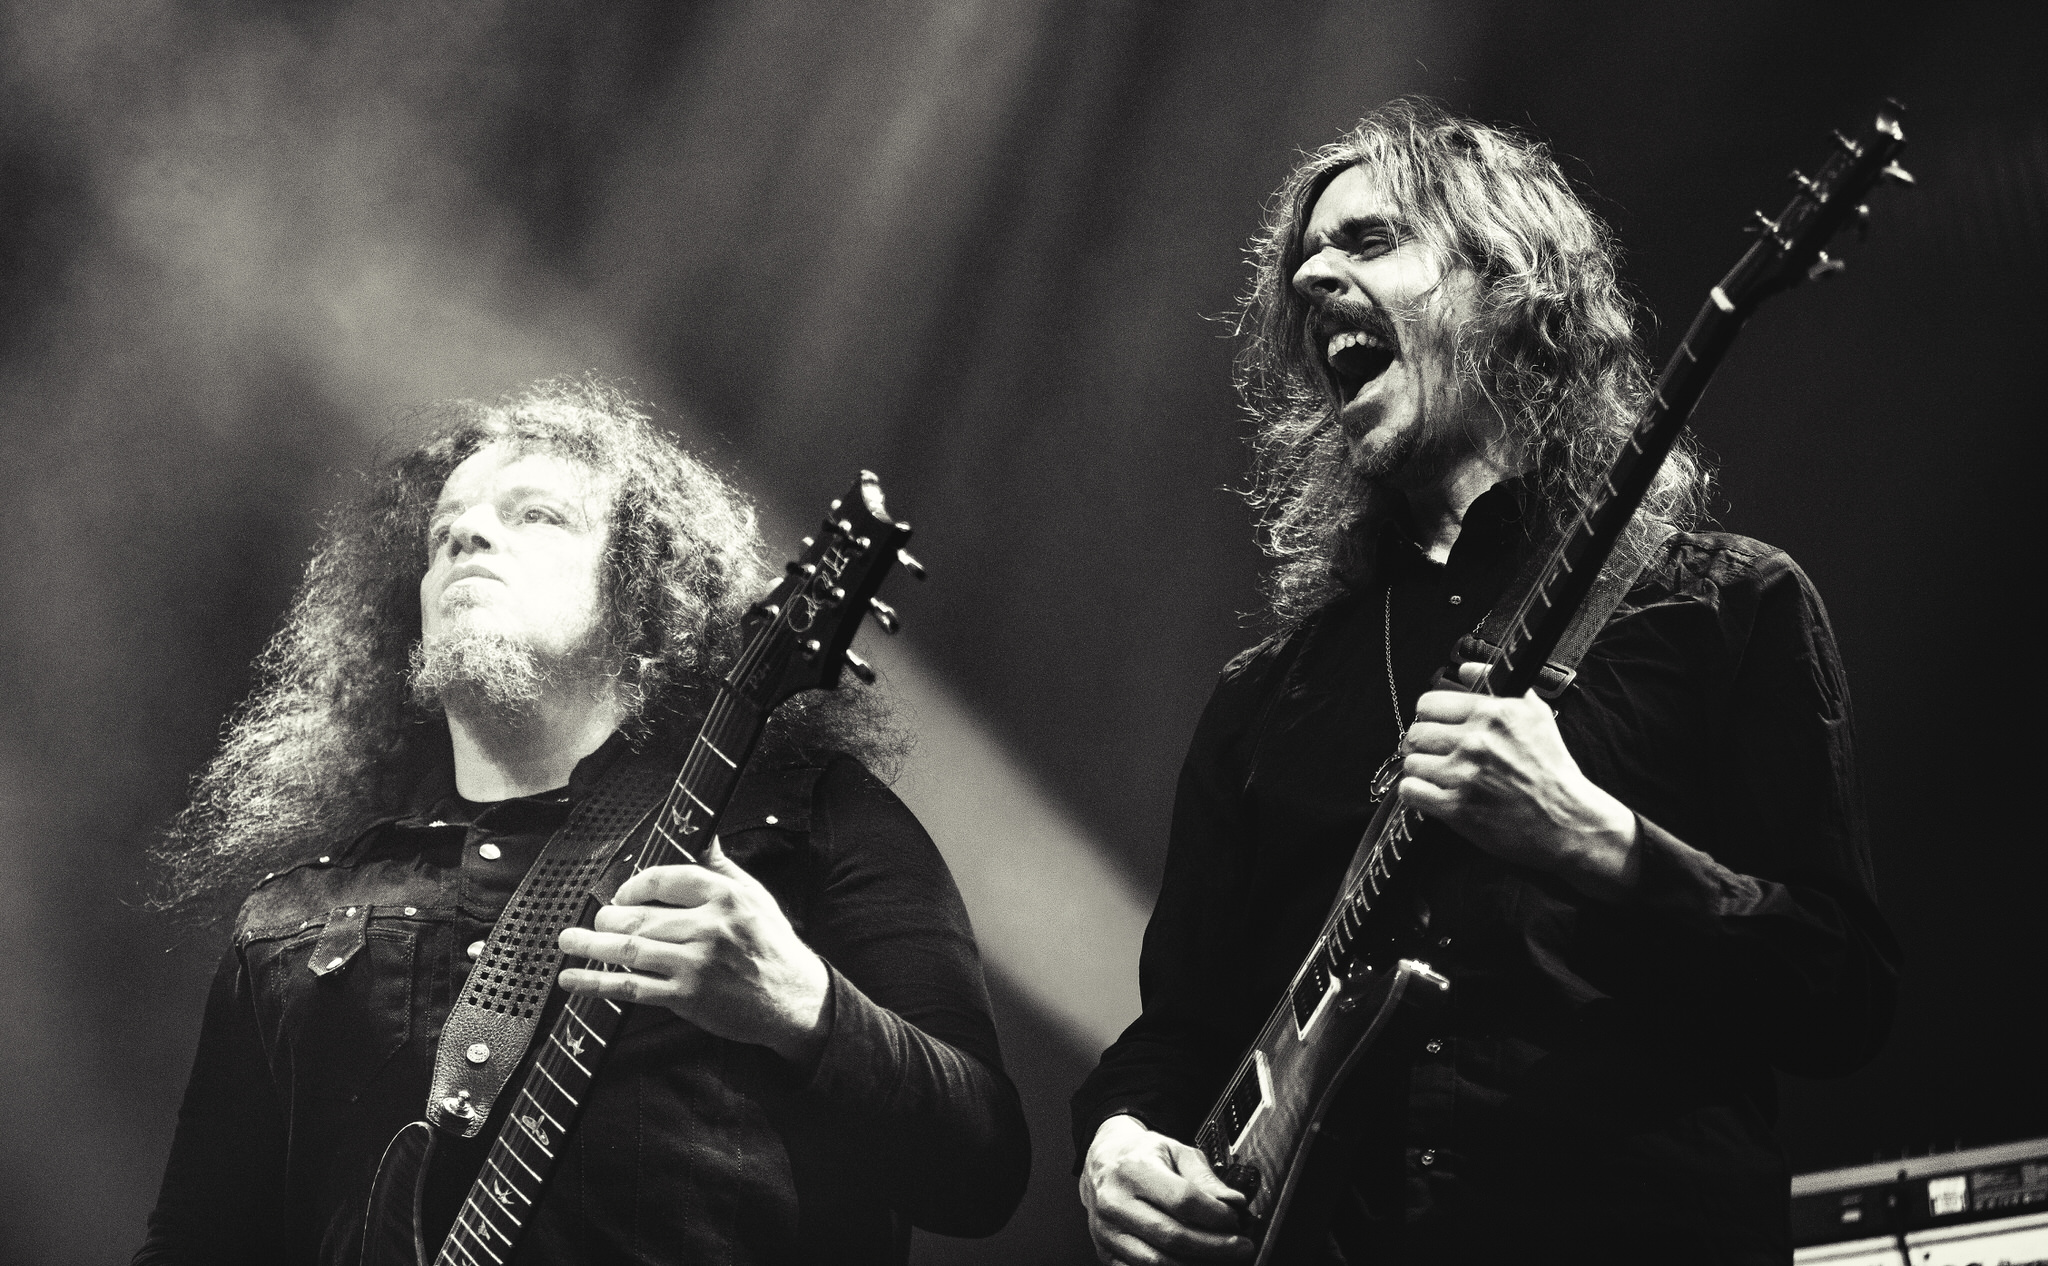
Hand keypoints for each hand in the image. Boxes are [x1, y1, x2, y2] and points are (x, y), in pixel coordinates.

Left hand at [557, 837, 830, 1065]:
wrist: (792, 997)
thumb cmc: (770, 943)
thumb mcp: (754, 895)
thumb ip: (720, 866)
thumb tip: (701, 832)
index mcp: (725, 896)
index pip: (665, 879)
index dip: (634, 885)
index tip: (622, 894)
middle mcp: (709, 927)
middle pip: (641, 916)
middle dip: (608, 918)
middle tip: (597, 920)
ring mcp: (696, 964)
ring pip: (630, 949)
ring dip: (591, 945)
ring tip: (567, 941)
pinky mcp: (686, 997)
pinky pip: (632, 987)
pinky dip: (596, 983)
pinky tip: (573, 979)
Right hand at [1080, 1114, 1252, 1263]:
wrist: (1102, 1161)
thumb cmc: (1141, 1155)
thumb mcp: (1176, 1151)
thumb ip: (1205, 1178)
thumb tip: (1233, 1203)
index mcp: (1134, 1169)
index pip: (1183, 1200)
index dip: (1216, 1215)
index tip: (1235, 1219)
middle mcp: (1115, 1202)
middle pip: (1172, 1236)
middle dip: (1214, 1247)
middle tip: (1240, 1247)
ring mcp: (1107, 1230)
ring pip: (1157, 1262)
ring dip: (1196, 1264)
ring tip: (1220, 1258)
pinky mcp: (1105, 1251)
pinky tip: (1192, 1263)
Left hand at [1399, 661, 1639, 899]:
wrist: (1568, 820)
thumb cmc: (1553, 771)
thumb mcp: (1535, 714)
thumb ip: (1496, 683)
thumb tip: (1466, 668)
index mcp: (1493, 715)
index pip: (1429, 704)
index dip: (1429, 717)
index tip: (1436, 727)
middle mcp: (1477, 741)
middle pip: (1415, 734)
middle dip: (1424, 745)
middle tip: (1437, 755)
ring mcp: (1465, 775)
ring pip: (1411, 763)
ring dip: (1421, 771)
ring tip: (1440, 776)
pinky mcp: (1457, 808)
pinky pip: (1411, 791)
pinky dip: (1416, 794)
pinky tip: (1432, 794)